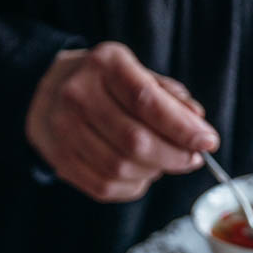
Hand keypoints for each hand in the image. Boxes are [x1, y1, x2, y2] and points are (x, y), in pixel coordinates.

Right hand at [25, 41, 218, 201]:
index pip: (147, 101)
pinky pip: (105, 187)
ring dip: (153, 172)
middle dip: (174, 156)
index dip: (182, 127)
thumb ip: (169, 97)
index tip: (208, 142)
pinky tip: (141, 174)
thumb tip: (198, 123)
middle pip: (135, 141)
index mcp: (104, 65)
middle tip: (192, 158)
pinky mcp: (60, 160)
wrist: (45, 92)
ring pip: (120, 169)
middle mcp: (78, 95)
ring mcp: (64, 130)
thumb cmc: (104, 84)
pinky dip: (133, 186)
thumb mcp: (136, 73)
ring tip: (163, 162)